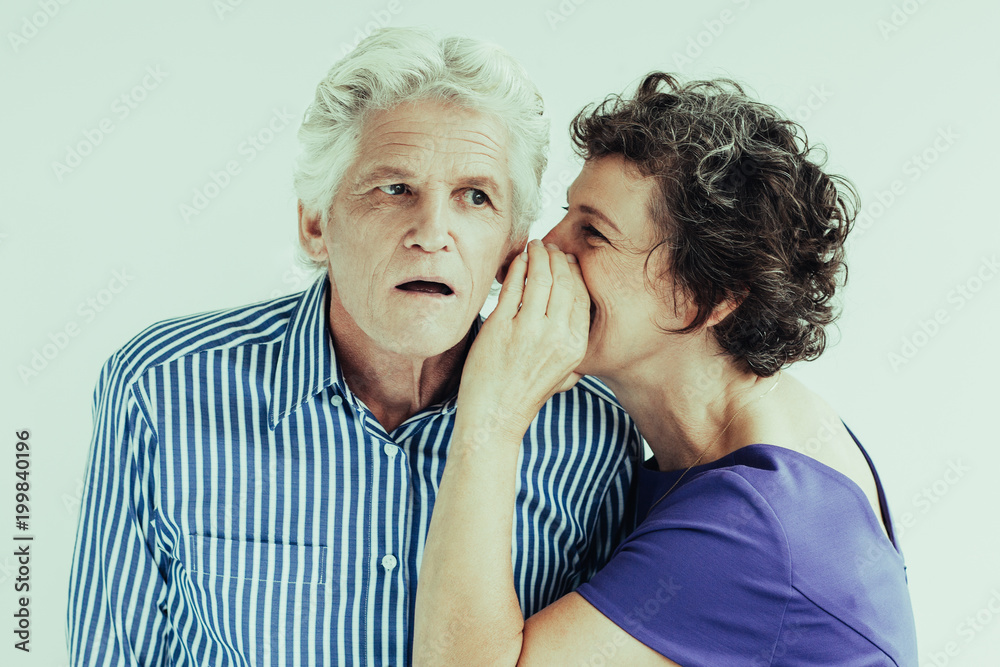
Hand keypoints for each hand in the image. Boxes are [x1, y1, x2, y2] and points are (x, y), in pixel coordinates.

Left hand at [456, 239, 590, 442]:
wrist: (494, 417)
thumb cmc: (525, 396)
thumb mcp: (564, 376)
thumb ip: (575, 351)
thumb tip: (579, 322)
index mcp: (575, 347)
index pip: (581, 296)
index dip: (574, 273)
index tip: (567, 261)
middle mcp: (556, 337)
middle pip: (564, 282)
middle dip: (557, 259)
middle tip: (549, 248)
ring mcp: (528, 331)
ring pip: (540, 278)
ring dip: (538, 257)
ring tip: (533, 248)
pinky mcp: (501, 327)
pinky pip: (513, 286)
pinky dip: (516, 268)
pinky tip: (516, 261)